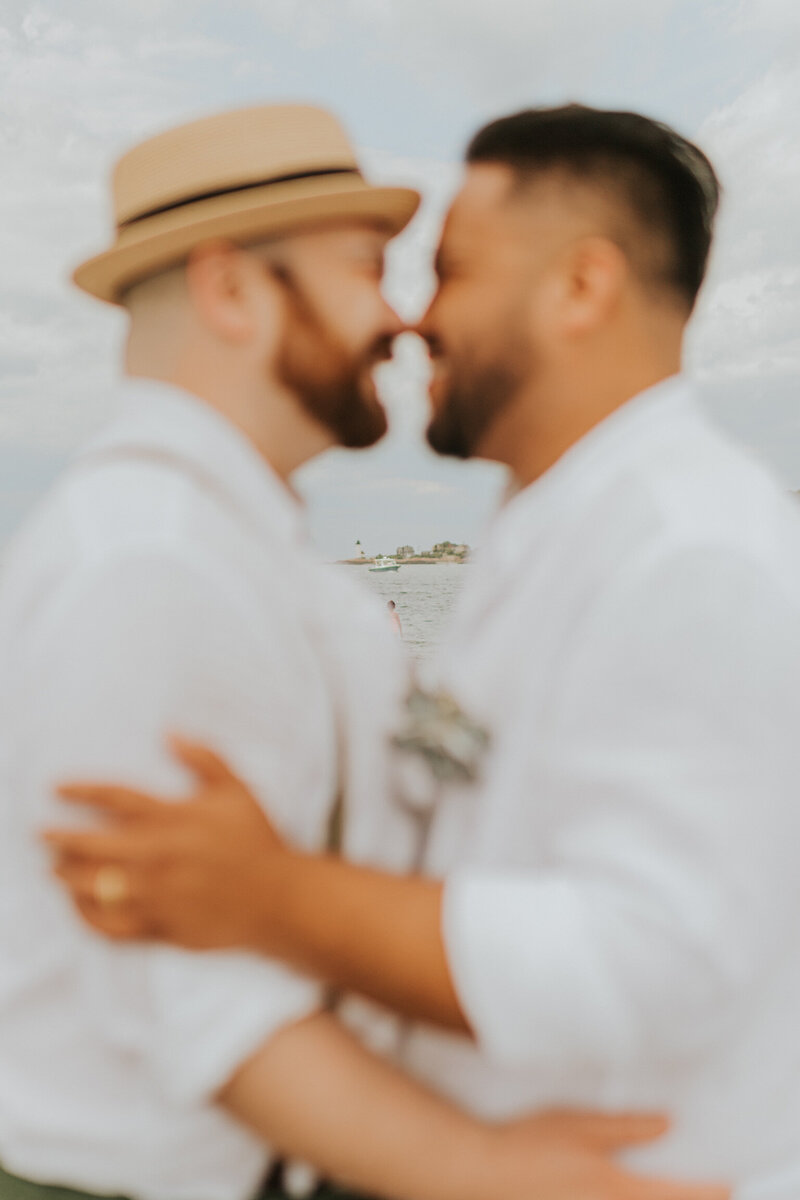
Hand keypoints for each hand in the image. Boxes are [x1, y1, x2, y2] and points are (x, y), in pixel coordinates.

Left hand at [42, 737, 287, 948]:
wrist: (279, 898)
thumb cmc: (258, 841)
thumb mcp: (236, 790)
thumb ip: (203, 758)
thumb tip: (170, 733)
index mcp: (174, 819)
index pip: (115, 799)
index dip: (80, 792)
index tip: (57, 790)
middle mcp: (160, 856)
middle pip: (93, 845)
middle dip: (60, 838)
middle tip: (41, 834)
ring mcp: (158, 895)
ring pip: (95, 887)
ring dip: (68, 876)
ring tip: (55, 869)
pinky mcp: (161, 926)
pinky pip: (112, 927)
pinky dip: (88, 917)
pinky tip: (79, 906)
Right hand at [477, 1110, 727, 1199]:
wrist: (481, 1172)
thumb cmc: (527, 1144)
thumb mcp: (579, 1124)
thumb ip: (626, 1127)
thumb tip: (667, 1125)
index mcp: (615, 1189)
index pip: (676, 1196)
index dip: (708, 1191)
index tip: (726, 1182)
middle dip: (684, 1198)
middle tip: (704, 1187)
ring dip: (655, 1199)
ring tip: (659, 1187)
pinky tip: (624, 1190)